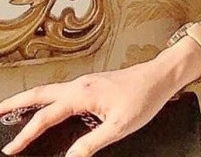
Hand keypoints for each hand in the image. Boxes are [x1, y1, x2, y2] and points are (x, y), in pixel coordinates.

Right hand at [0, 60, 176, 156]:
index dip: (25, 135)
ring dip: (29, 100)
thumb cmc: (145, 97)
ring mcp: (86, 83)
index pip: (46, 117)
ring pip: (49, 91)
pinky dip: (46, 100)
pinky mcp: (92, 86)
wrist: (161, 76)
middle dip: (15, 104)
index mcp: (83, 93)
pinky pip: (62, 92)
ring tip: (12, 111)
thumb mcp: (119, 126)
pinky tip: (47, 109)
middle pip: (40, 94)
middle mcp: (80, 85)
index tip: (9, 151)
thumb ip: (92, 143)